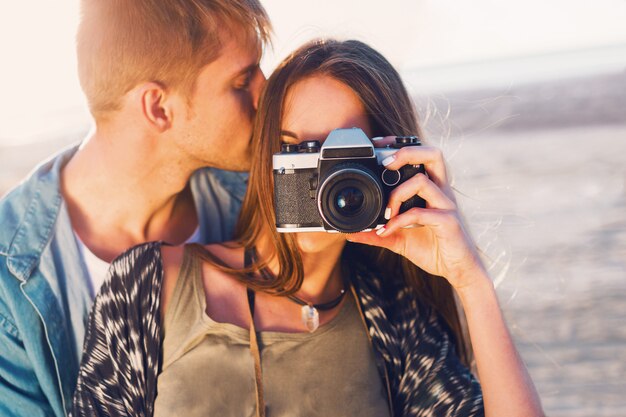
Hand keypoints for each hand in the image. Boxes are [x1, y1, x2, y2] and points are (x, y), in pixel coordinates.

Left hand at [347, 144, 486, 289]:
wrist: (457, 270)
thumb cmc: (432, 248)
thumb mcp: (398, 239)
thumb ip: (376, 233)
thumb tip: (350, 233)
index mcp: (431, 189)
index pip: (421, 155)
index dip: (401, 145)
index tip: (379, 144)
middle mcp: (441, 192)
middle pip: (433, 154)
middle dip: (407, 152)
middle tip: (385, 164)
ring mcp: (446, 206)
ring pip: (424, 181)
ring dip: (398, 193)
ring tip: (386, 213)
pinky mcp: (449, 222)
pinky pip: (422, 213)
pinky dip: (401, 220)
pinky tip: (388, 231)